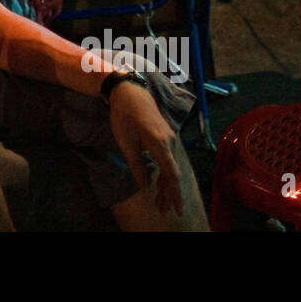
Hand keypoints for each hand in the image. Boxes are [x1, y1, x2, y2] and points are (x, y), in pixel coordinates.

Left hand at [107, 81, 184, 216]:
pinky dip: (166, 172)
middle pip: (173, 173)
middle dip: (170, 193)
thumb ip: (136, 165)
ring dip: (168, 184)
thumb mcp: (125, 142)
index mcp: (159, 143)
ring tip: (161, 202)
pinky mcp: (166, 135)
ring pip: (172, 166)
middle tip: (164, 211)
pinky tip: (160, 182)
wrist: (129, 90)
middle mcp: (169, 141)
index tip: (176, 208)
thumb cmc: (124, 115)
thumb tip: (145, 186)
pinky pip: (169, 158)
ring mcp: (169, 137)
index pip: (171, 174)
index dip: (174, 193)